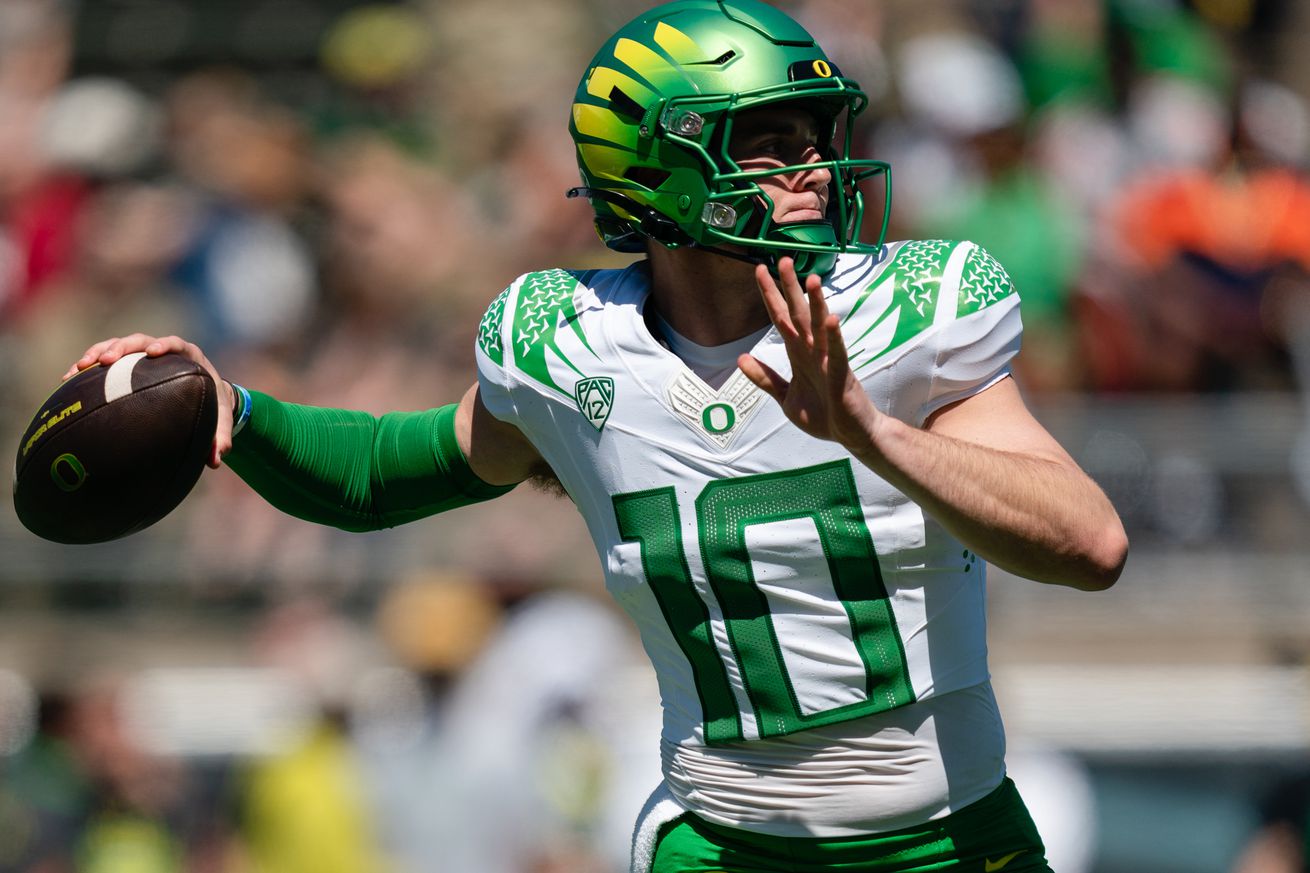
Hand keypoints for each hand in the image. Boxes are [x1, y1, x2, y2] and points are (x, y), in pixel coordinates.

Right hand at [64, 334, 234, 468]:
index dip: (164, 344)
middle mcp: (163, 351)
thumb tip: (216, 461)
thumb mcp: (220, 419)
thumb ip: (220, 437)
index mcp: (189, 357)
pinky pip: (105, 362)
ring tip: (80, 368)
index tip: (153, 352)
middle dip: (121, 347)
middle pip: (139, 341)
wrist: (204, 396)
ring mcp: (142, 356)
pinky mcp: (126, 364)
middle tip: (106, 360)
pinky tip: (69, 380)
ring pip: (116, 346)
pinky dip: (88, 368)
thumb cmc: (213, 405)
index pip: (176, 344)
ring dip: (97, 353)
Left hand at [738, 258, 881, 452]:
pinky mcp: (841, 376)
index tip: (759, 271)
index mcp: (798, 355)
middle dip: (790, 288)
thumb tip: (742, 358)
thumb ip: (765, 378)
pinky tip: (830, 319)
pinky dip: (834, 336)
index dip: (770, 296)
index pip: (781, 319)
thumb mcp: (785, 397)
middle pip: (798, 314)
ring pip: (819, 328)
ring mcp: (828, 361)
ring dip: (815, 303)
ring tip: (811, 278)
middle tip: (783, 259)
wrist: (851, 435)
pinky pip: (837, 353)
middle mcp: (813, 352)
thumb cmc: (823, 415)